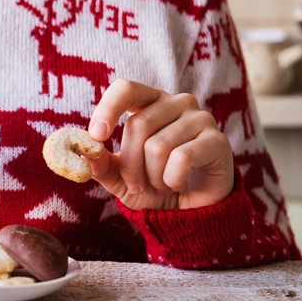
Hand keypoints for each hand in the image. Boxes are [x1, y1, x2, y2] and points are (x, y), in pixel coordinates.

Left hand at [87, 79, 233, 209]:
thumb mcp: (120, 178)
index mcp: (149, 103)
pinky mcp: (217, 141)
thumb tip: (84, 153)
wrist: (192, 212)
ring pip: (158, 146)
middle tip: (137, 185)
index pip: (126, 88)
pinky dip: (172, 180)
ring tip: (162, 184)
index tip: (96, 136)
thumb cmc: (153, 187)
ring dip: (153, 177)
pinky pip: (182, 159)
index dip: (108, 109)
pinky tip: (179, 184)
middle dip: (130, 164)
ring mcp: (200, 118)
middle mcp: (176, 102)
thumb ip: (102, 164)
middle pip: (138, 124)